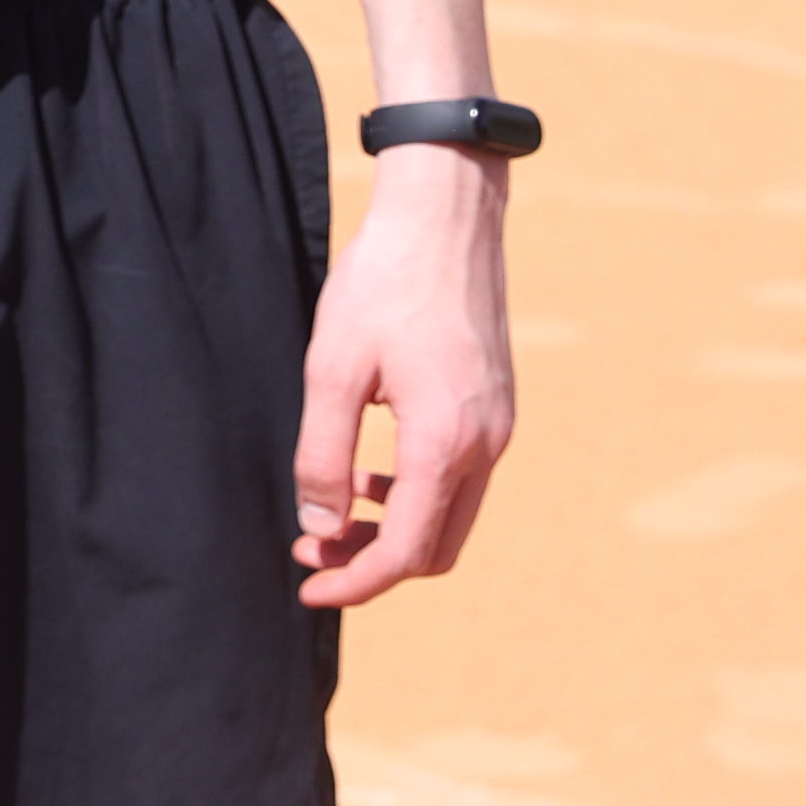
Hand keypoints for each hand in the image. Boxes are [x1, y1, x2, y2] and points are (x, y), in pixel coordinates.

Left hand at [292, 144, 513, 605]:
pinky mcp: (496, 407)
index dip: (355, 582)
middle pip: (437, 547)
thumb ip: (322, 457)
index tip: (307, 588)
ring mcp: (499, 426)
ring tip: (332, 519)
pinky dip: (416, 495)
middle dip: (374, 564)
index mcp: (447, 442)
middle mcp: (487, 444)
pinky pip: (460, 478)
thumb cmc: (383, 283)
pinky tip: (369, 474)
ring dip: (396, 530)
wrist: (445, 216)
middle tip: (311, 555)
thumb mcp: (331, 369)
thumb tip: (320, 530)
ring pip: (451, 516)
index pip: (407, 550)